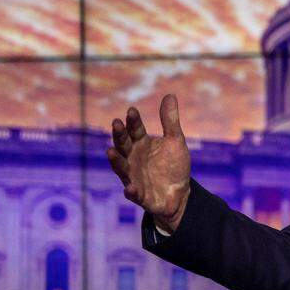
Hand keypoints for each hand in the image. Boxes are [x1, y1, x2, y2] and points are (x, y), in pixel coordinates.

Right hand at [105, 94, 191, 232]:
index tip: (132, 111)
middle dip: (119, 135)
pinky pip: (133, 194)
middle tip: (116, 123)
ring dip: (116, 160)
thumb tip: (169, 94)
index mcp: (141, 144)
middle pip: (123, 145)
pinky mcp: (140, 195)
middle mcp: (133, 158)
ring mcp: (134, 176)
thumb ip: (170, 121)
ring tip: (110, 151)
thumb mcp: (175, 141)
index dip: (133, 121)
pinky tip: (130, 188)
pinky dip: (131, 191)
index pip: (135, 130)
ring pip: (121, 168)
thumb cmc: (173, 165)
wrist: (180, 193)